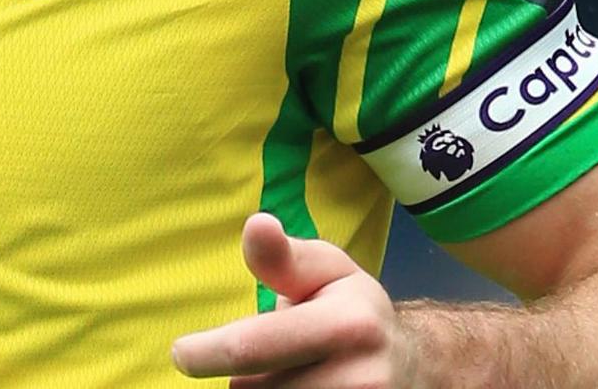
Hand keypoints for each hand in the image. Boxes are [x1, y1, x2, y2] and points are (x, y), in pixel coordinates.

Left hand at [170, 212, 417, 385]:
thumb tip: (257, 225)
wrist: (415, 364)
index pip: (253, 348)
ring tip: (289, 375)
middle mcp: (361, 379)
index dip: (206, 353)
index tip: (181, 354)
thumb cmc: (351, 306)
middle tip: (271, 359)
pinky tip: (296, 388)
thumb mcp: (325, 269)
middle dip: (245, 376)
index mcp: (349, 325)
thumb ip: (282, 256)